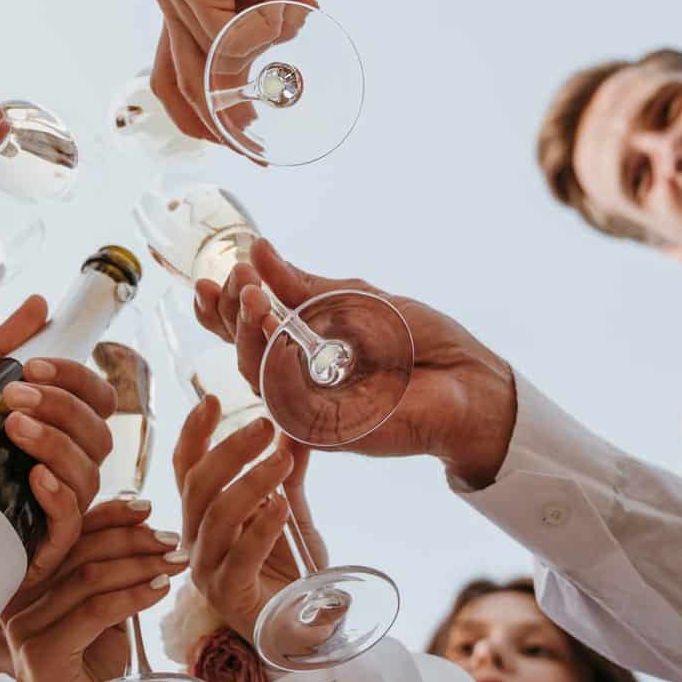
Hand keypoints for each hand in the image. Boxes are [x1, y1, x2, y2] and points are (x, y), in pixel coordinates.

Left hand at [0, 300, 120, 601]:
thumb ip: (4, 348)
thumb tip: (39, 302)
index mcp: (66, 429)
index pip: (98, 397)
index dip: (74, 377)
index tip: (33, 366)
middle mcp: (75, 465)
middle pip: (99, 431)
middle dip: (60, 407)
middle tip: (13, 396)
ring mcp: (66, 505)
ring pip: (89, 472)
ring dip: (55, 443)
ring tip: (13, 427)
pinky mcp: (49, 543)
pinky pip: (72, 519)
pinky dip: (57, 494)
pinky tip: (33, 476)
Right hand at [5, 500, 187, 681]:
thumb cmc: (90, 673)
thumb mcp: (99, 613)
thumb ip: (106, 574)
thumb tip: (143, 526)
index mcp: (28, 579)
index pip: (66, 530)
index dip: (107, 512)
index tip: (147, 505)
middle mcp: (17, 597)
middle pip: (79, 547)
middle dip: (133, 537)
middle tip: (173, 539)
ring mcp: (25, 625)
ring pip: (88, 574)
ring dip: (141, 564)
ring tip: (175, 562)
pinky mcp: (41, 652)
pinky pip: (94, 610)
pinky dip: (132, 596)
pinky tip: (159, 591)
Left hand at [151, 0, 333, 144]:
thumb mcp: (268, 15)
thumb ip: (250, 49)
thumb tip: (250, 94)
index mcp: (183, 11)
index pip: (173, 82)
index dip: (201, 121)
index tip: (240, 148)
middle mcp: (170, 2)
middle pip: (182, 84)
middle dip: (221, 121)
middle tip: (259, 147)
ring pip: (208, 65)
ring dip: (258, 60)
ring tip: (298, 20)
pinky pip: (223, 38)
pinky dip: (261, 33)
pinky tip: (289, 3)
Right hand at [172, 399, 322, 638]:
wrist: (306, 630)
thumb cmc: (289, 572)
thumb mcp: (290, 512)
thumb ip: (287, 472)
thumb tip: (295, 426)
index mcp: (203, 518)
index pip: (186, 469)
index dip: (194, 433)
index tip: (213, 400)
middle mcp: (195, 542)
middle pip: (198, 486)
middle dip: (229, 449)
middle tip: (263, 424)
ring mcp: (208, 571)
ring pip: (216, 517)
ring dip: (250, 482)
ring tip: (282, 459)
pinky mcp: (230, 598)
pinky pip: (240, 557)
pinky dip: (261, 527)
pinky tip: (281, 506)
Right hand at [193, 239, 516, 488]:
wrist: (467, 379)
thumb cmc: (419, 340)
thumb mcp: (355, 299)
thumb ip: (305, 287)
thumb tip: (260, 250)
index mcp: (303, 345)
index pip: (247, 328)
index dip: (221, 308)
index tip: (213, 278)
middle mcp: (298, 377)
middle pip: (243, 351)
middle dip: (232, 314)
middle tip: (240, 281)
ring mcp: (308, 405)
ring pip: (257, 375)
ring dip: (249, 334)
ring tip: (255, 298)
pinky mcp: (324, 431)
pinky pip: (286, 402)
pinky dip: (277, 367)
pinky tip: (277, 334)